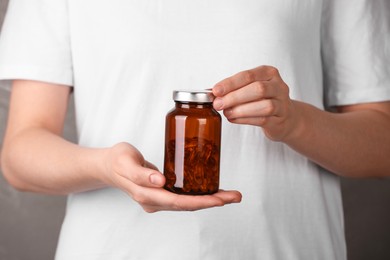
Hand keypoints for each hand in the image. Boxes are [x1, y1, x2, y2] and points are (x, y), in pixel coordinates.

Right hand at [103, 142, 241, 212]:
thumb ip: (141, 174)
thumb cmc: (117, 161)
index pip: (178, 202)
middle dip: (213, 202)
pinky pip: (185, 196)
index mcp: (146, 196)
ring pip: (188, 202)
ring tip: (230, 194)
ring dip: (210, 199)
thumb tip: (160, 182)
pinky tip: (213, 189)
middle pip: (188, 205)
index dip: (201, 201)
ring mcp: (159, 199)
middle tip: (235, 196)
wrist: (108, 165)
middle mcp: (155, 201)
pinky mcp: (162, 192)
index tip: (220, 199)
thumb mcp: (125, 162)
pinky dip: (200, 193)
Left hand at [212, 65, 298, 140]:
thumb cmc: (263, 100)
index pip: (248, 75)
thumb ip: (234, 89)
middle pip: (258, 89)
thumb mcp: (251, 88)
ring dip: (241, 110)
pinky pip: (263, 119)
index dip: (231, 83)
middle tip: (218, 104)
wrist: (285, 118)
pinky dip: (245, 119)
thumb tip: (213, 94)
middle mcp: (279, 86)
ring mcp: (282, 103)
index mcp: (269, 73)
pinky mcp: (280, 120)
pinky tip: (234, 119)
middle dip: (234, 97)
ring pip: (264, 105)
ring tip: (227, 113)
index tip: (216, 91)